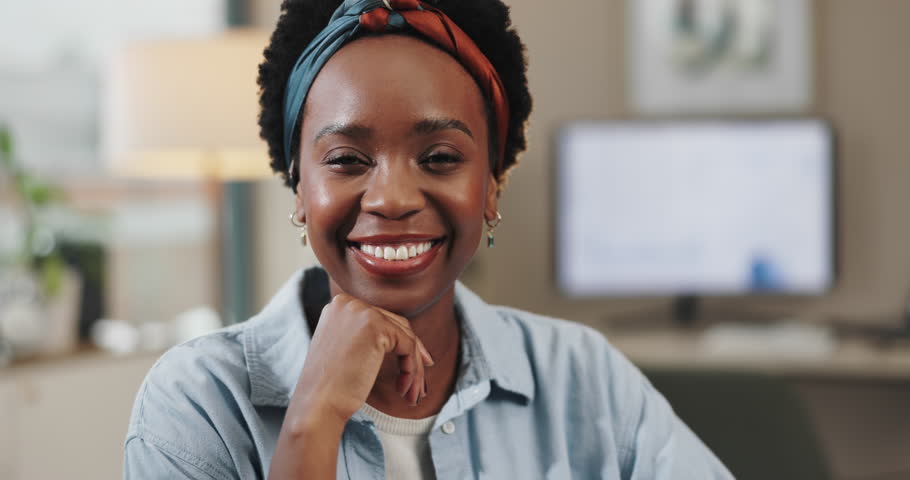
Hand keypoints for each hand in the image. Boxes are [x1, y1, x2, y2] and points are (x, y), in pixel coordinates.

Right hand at [291, 293, 434, 425]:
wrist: (318, 405)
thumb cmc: (330, 388)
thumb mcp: (345, 351)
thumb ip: (365, 337)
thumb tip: (403, 338)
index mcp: (338, 307)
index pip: (381, 319)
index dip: (401, 342)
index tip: (417, 363)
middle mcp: (348, 303)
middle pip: (396, 325)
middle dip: (413, 355)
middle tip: (420, 383)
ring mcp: (361, 311)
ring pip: (405, 337)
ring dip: (414, 368)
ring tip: (413, 394)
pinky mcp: (376, 325)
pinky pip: (407, 346)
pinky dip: (412, 369)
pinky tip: (404, 389)